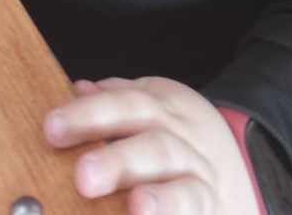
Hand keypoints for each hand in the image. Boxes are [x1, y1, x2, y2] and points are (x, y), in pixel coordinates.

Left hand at [45, 77, 259, 213]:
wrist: (239, 164)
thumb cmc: (174, 139)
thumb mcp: (153, 108)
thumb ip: (117, 101)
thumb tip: (77, 89)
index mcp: (163, 109)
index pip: (126, 105)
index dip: (90, 115)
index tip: (52, 128)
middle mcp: (184, 144)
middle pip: (154, 147)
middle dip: (119, 162)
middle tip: (84, 178)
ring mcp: (201, 181)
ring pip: (183, 190)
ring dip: (159, 200)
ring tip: (136, 207)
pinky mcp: (208, 210)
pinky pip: (192, 211)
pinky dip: (171, 214)